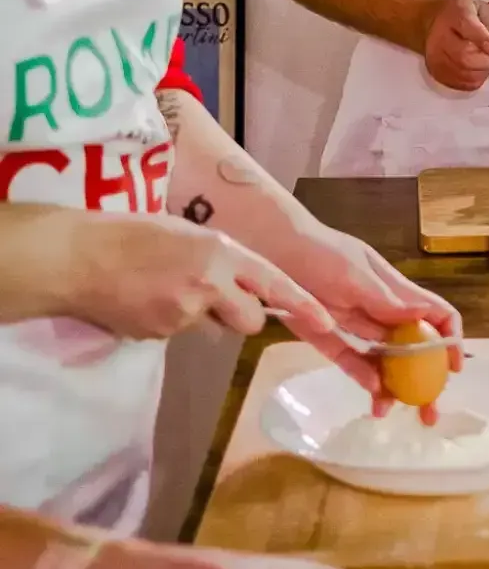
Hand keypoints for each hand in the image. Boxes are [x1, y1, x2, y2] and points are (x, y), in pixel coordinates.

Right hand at [59, 214, 336, 346]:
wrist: (78, 256)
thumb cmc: (131, 234)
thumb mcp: (187, 234)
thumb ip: (220, 260)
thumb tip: (238, 287)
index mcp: (220, 250)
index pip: (273, 282)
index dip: (302, 304)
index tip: (330, 321)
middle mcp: (210, 282)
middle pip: (250, 319)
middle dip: (240, 314)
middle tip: (210, 295)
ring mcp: (185, 312)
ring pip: (214, 327)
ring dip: (202, 316)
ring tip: (165, 289)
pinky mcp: (162, 334)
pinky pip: (181, 333)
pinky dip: (170, 321)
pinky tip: (144, 300)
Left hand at [266, 223, 462, 419]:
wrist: (270, 248)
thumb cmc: (317, 251)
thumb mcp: (352, 272)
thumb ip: (384, 298)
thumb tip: (423, 318)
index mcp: (395, 291)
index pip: (436, 315)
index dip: (450, 339)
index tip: (452, 368)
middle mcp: (382, 311)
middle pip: (415, 347)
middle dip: (426, 380)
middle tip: (429, 412)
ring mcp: (357, 327)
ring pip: (386, 362)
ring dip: (394, 387)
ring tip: (389, 411)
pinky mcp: (330, 340)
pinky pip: (353, 363)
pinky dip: (365, 378)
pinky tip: (372, 394)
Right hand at [423, 0, 488, 91]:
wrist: (434, 23)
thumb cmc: (462, 15)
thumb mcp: (480, 8)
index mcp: (455, 14)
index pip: (465, 25)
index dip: (481, 38)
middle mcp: (440, 36)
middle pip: (464, 57)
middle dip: (487, 61)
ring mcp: (435, 57)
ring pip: (465, 74)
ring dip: (482, 72)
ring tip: (486, 62)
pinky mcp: (436, 72)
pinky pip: (461, 84)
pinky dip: (474, 80)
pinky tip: (476, 70)